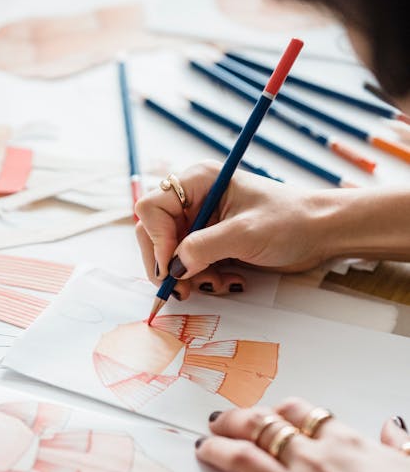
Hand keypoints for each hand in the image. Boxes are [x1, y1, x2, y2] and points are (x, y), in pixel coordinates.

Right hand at [135, 160, 339, 299]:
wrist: (320, 233)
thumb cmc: (290, 221)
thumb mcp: (245, 234)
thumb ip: (203, 248)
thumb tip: (173, 267)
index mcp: (198, 182)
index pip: (152, 209)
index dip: (156, 240)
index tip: (172, 267)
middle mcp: (194, 199)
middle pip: (154, 234)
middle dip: (168, 264)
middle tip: (182, 289)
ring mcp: (201, 221)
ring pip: (171, 254)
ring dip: (188, 275)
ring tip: (218, 283)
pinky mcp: (211, 241)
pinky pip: (190, 264)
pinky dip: (202, 278)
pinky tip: (227, 280)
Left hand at [195, 398, 409, 471]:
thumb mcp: (409, 464)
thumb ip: (395, 442)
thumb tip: (393, 426)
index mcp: (341, 442)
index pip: (296, 412)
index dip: (274, 409)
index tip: (264, 413)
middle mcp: (310, 460)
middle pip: (259, 428)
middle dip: (234, 421)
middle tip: (219, 422)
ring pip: (242, 459)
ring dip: (217, 450)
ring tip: (204, 448)